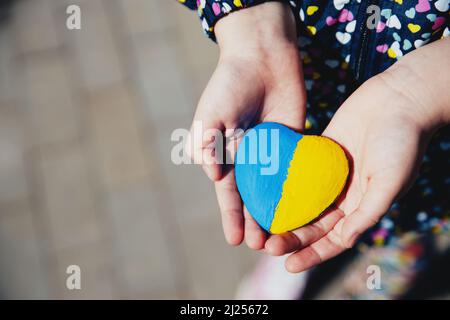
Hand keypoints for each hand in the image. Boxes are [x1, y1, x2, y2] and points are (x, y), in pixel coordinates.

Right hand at [186, 3, 305, 246]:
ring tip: (284, 235)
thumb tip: (212, 176)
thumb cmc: (231, 83)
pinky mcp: (293, 143)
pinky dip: (300, 188)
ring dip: (277, 212)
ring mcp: (272, 153)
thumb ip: (207, 142)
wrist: (262, 56)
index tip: (234, 240)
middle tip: (262, 246)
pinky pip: (296, 169)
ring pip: (275, 189)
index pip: (228, 193)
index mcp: (226, 155)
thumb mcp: (211, 111)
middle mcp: (248, 159)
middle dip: (255, 222)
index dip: (231, 216)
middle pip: (252, 197)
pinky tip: (307, 207)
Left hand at [264, 38, 449, 272]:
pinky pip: (299, 172)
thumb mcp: (390, 181)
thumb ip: (368, 211)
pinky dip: (284, 182)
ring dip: (284, 213)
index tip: (290, 265)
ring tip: (260, 224)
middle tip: (267, 246)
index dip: (313, 254)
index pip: (334, 239)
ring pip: (303, 201)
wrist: (400, 99)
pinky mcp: (320, 152)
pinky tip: (263, 190)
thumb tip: (345, 240)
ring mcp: (330, 174)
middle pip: (314, 223)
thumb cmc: (402, 141)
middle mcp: (345, 194)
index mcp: (362, 206)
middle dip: (292, 237)